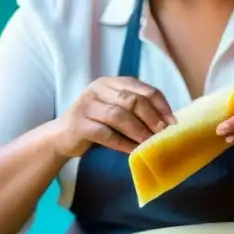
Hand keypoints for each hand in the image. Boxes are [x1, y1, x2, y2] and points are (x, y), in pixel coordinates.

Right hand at [52, 77, 175, 156]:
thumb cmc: (96, 124)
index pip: (142, 89)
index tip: (172, 122)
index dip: (160, 105)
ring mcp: (86, 105)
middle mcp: (98, 89)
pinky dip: (122, 143)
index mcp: (111, 82)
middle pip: (132, 100)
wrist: (61, 137)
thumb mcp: (115, 110)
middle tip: (163, 134)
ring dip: (139, 131)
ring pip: (119, 116)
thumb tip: (168, 122)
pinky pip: (105, 134)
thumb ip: (135, 110)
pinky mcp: (78, 124)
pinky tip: (133, 151)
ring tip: (150, 144)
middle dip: (152, 118)